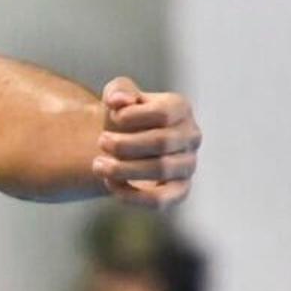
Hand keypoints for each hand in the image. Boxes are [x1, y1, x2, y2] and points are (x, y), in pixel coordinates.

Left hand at [93, 78, 197, 206]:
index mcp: (181, 108)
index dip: (133, 116)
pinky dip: (133, 195)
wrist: (122, 147)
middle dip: (125, 144)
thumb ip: (118, 90)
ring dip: (124, 169)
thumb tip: (119, 101)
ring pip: (161, 169)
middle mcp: (191, 136)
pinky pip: (161, 200)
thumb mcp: (117, 97)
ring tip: (99, 165)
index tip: (112, 116)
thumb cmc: (123, 118)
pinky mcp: (179, 191)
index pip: (164, 113)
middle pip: (162, 142)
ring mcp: (188, 165)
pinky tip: (110, 184)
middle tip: (101, 142)